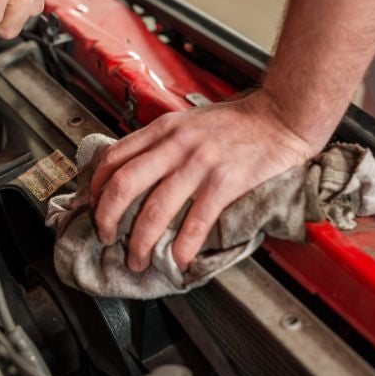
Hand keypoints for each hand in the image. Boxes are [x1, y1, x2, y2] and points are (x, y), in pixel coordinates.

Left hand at [90, 90, 324, 271]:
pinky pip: (196, 220)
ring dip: (140, 241)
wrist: (281, 116)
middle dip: (108, 218)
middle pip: (125, 185)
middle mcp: (177, 145)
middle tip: (107, 238)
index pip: (114, 158)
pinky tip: (178, 259)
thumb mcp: (189, 122)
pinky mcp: (225, 182)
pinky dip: (183, 245)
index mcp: (164, 129)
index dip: (97, 188)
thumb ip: (163, 143)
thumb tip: (135, 172)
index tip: (93, 207)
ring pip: (156, 209)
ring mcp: (200, 163)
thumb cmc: (238, 122)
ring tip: (137, 259)